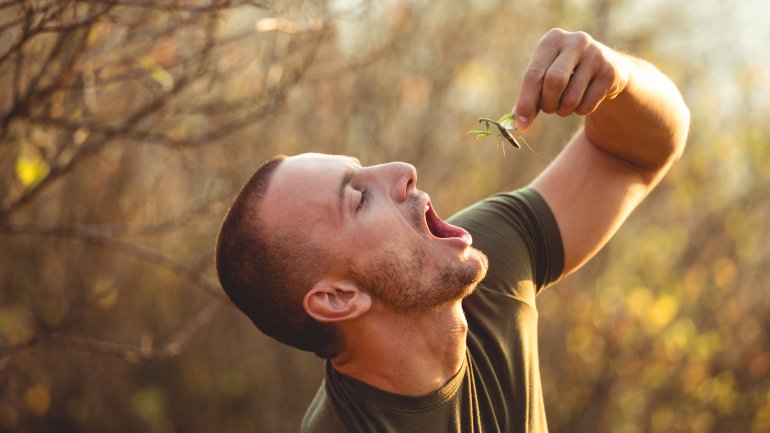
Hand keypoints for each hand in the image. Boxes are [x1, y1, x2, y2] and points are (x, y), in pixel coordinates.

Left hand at [514, 28, 630, 130]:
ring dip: (563, 110)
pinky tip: (583, 99)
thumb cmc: (566, 73)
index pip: (533, 74)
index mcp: (552, 40)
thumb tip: (518, 122)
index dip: (526, 102)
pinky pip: (587, 105)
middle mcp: (575, 42)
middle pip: (554, 82)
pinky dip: (580, 111)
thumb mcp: (545, 76)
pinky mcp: (610, 72)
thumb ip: (531, 96)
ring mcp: (596, 55)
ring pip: (571, 98)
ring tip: (565, 104)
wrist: (606, 67)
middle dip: (548, 104)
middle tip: (549, 110)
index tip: (521, 125)